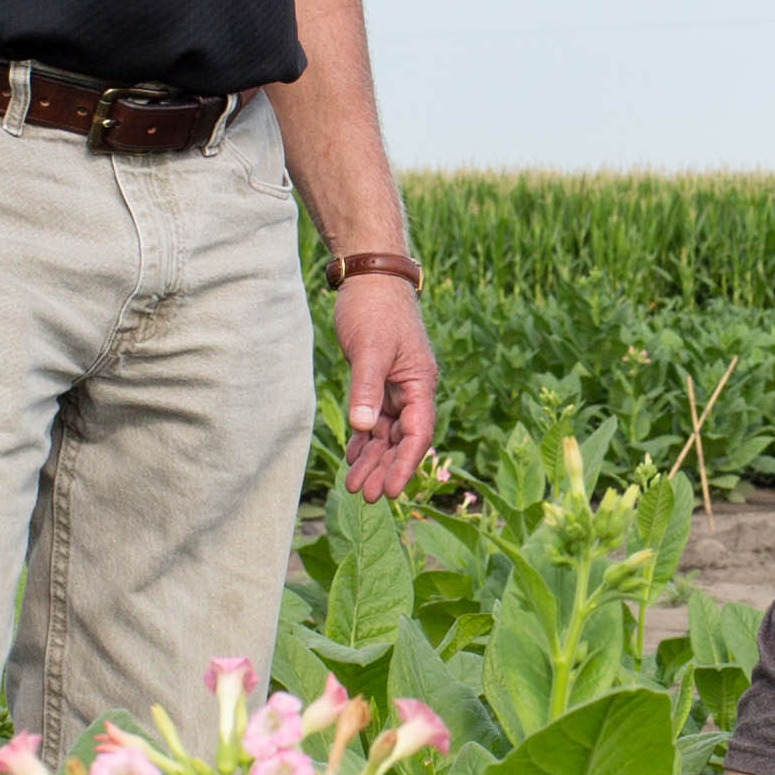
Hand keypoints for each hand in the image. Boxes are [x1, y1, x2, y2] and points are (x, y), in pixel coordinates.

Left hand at [333, 277, 439, 500]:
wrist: (369, 278)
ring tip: (355, 486)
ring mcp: (395, 387)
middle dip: (385, 468)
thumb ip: (366, 389)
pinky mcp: (378, 381)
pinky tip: (353, 457)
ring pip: (387, 434)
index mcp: (420, 383)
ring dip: (372, 459)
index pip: (418, 434)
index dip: (405, 465)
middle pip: (402, 440)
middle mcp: (412, 389)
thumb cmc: (374, 309)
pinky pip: (374, 419)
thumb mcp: (370, 350)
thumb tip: (363, 428)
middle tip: (365, 496)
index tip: (391, 491)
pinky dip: (365, 440)